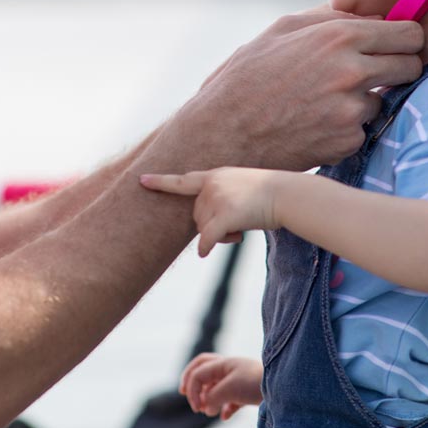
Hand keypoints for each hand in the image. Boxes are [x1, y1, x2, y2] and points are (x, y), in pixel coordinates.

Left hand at [141, 167, 280, 255]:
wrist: (286, 194)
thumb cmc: (268, 195)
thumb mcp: (241, 188)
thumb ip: (221, 200)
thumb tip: (206, 234)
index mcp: (215, 175)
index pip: (183, 180)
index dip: (161, 182)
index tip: (141, 180)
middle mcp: (212, 184)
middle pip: (196, 216)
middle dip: (211, 226)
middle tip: (235, 226)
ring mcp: (217, 198)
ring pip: (203, 229)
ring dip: (218, 235)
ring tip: (241, 228)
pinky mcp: (225, 214)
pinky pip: (207, 238)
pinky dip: (207, 247)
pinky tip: (205, 252)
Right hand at [164, 6, 423, 172]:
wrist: (222, 133)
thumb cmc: (246, 77)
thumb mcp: (281, 30)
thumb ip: (330, 18)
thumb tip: (366, 13)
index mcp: (339, 36)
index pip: (408, 33)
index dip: (406, 38)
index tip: (399, 43)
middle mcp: (352, 72)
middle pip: (411, 66)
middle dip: (400, 66)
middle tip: (379, 70)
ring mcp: (351, 110)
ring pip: (386, 98)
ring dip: (366, 98)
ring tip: (327, 99)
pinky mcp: (347, 141)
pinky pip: (364, 127)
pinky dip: (348, 125)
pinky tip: (317, 122)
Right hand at [179, 352, 263, 418]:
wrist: (283, 387)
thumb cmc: (255, 382)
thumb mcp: (230, 389)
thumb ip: (212, 397)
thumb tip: (204, 407)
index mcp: (224, 363)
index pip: (198, 373)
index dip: (191, 390)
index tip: (196, 407)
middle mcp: (229, 368)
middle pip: (203, 368)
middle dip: (191, 380)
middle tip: (182, 392)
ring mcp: (238, 378)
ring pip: (215, 384)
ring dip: (207, 397)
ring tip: (206, 410)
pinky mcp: (246, 391)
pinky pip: (230, 397)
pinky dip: (224, 407)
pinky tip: (225, 416)